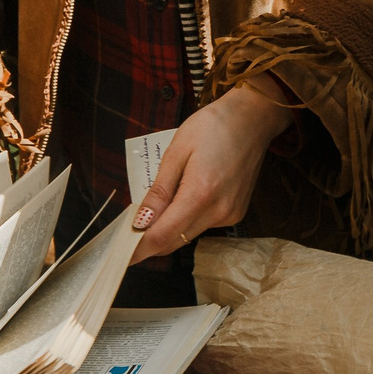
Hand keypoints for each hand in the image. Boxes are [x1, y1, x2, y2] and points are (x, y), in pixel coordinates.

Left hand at [130, 84, 294, 262]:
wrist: (251, 119)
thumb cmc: (212, 127)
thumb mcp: (177, 152)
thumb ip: (159, 192)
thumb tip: (140, 222)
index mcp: (200, 194)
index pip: (163, 235)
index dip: (139, 248)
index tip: (121, 255)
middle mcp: (218, 211)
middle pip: (175, 241)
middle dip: (150, 240)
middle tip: (129, 231)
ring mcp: (230, 215)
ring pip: (188, 235)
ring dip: (169, 229)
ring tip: (157, 206)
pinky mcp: (236, 214)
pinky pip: (203, 225)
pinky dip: (187, 219)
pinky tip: (185, 197)